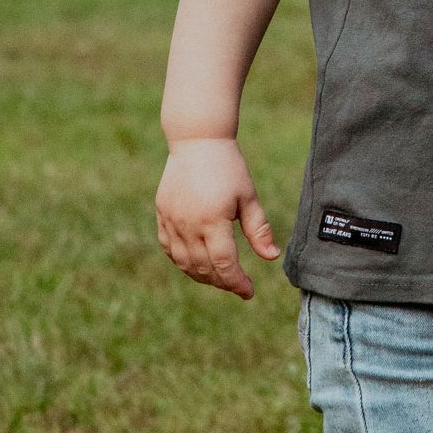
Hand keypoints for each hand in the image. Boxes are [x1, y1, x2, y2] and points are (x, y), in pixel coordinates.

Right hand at [155, 138, 279, 298]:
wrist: (197, 140)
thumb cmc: (229, 167)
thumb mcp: (248, 197)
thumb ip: (259, 230)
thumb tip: (271, 257)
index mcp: (213, 221)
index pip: (225, 265)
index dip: (237, 283)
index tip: (249, 292)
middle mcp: (188, 224)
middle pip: (204, 268)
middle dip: (223, 282)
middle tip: (238, 284)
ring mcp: (171, 220)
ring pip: (183, 263)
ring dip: (202, 276)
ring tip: (220, 277)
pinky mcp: (162, 214)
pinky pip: (169, 248)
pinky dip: (182, 261)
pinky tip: (197, 263)